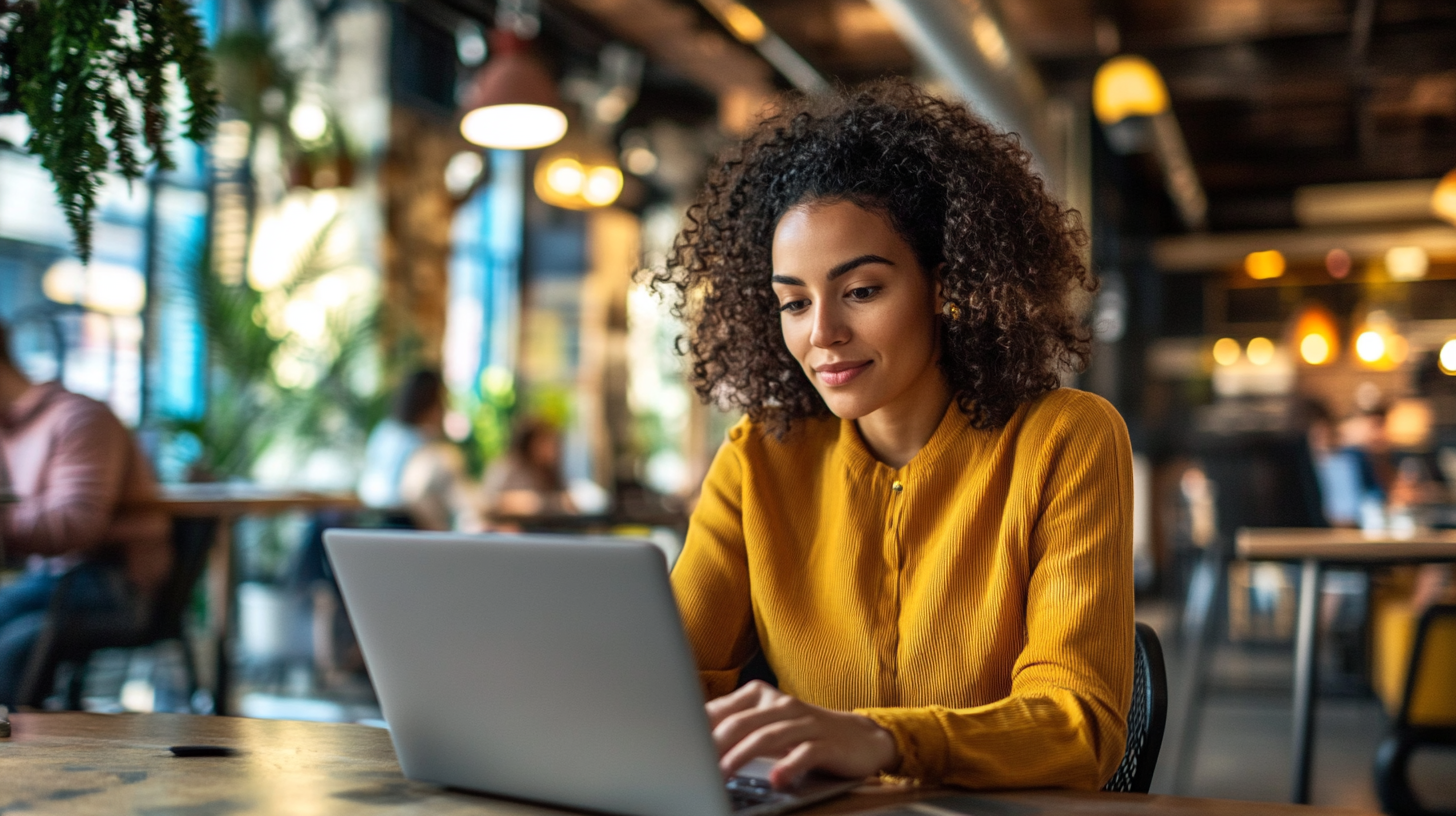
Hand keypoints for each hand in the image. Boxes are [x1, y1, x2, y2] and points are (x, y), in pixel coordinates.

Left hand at [706, 680, 898, 789]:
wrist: (861, 737)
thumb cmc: (805, 732)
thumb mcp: (768, 723)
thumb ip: (735, 726)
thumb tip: (692, 737)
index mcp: (762, 696)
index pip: (723, 710)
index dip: (699, 730)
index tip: (678, 747)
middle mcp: (782, 705)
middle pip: (741, 722)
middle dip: (715, 745)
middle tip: (694, 765)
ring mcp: (805, 723)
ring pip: (767, 736)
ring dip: (742, 757)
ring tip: (722, 775)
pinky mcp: (827, 743)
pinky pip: (804, 754)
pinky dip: (788, 767)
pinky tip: (776, 780)